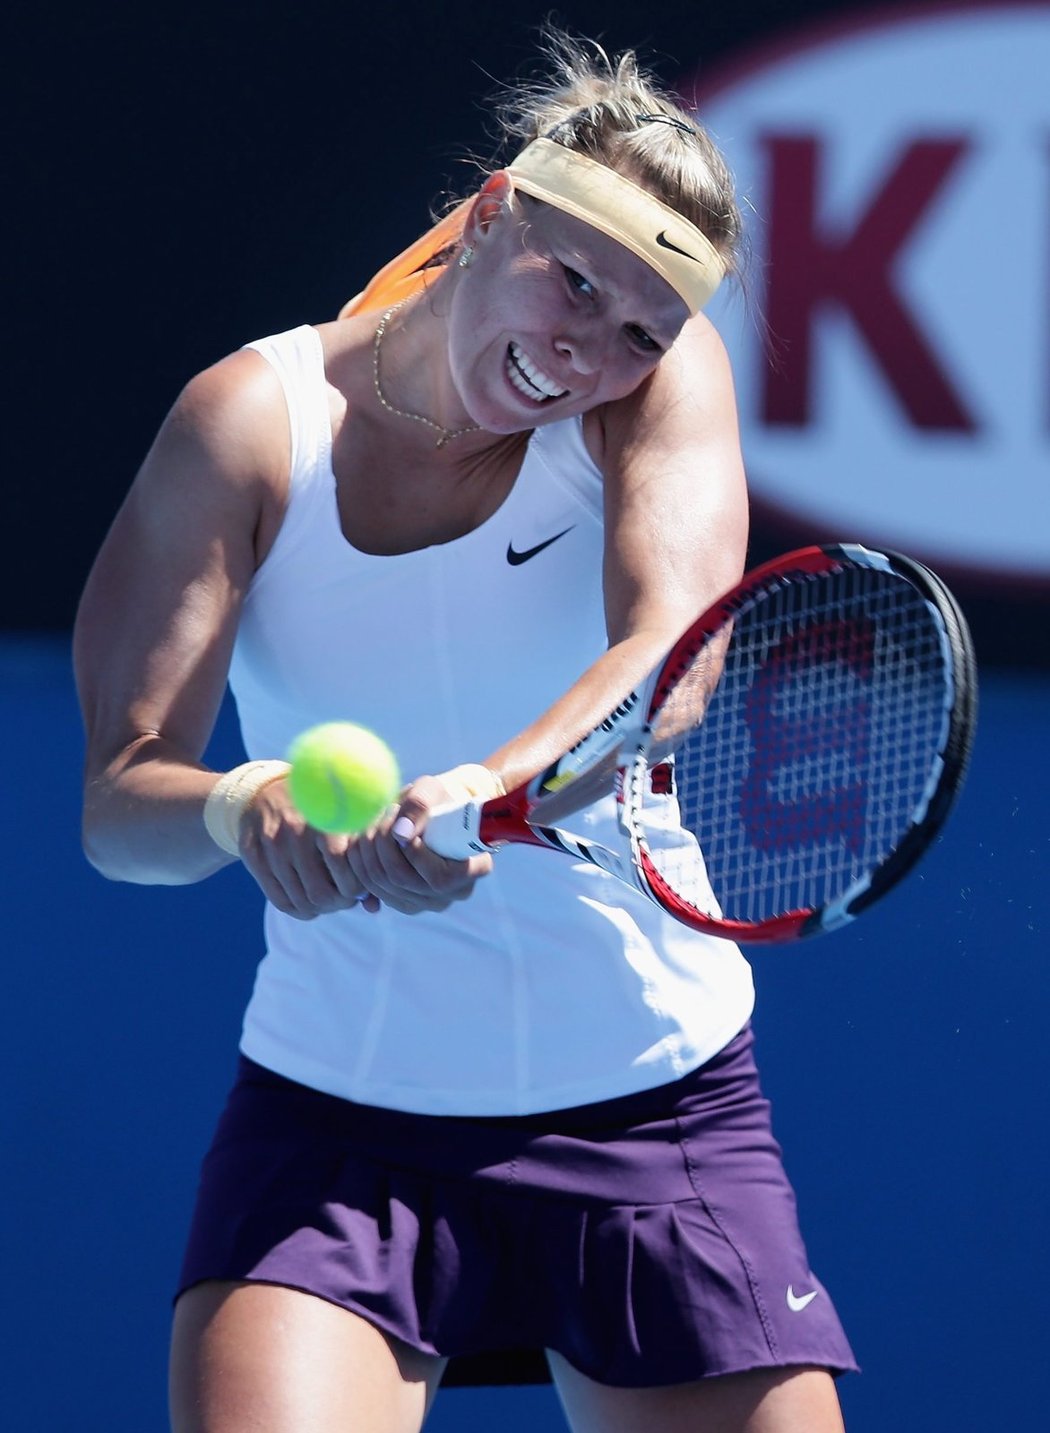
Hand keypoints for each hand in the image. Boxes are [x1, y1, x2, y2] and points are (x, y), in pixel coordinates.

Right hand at [237, 778, 380, 919]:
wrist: (266, 791)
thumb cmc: (316, 811)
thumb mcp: (342, 822)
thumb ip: (361, 858)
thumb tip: (373, 908)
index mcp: (324, 815)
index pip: (341, 864)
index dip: (354, 887)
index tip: (358, 891)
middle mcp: (295, 828)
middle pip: (320, 891)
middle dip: (337, 903)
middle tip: (342, 900)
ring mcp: (271, 842)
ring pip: (300, 900)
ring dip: (318, 909)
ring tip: (326, 901)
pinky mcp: (252, 854)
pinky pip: (278, 899)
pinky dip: (297, 910)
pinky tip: (307, 904)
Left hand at [344, 772, 494, 915]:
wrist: (433, 813)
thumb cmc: (438, 798)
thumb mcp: (433, 790)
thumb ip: (419, 805)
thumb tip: (400, 833)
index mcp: (476, 868)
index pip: (438, 876)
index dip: (413, 851)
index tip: (398, 817)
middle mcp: (454, 893)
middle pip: (403, 880)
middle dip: (381, 844)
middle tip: (378, 815)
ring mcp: (428, 902)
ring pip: (382, 885)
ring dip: (367, 850)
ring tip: (372, 822)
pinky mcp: (403, 902)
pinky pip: (371, 890)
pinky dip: (359, 863)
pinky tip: (363, 840)